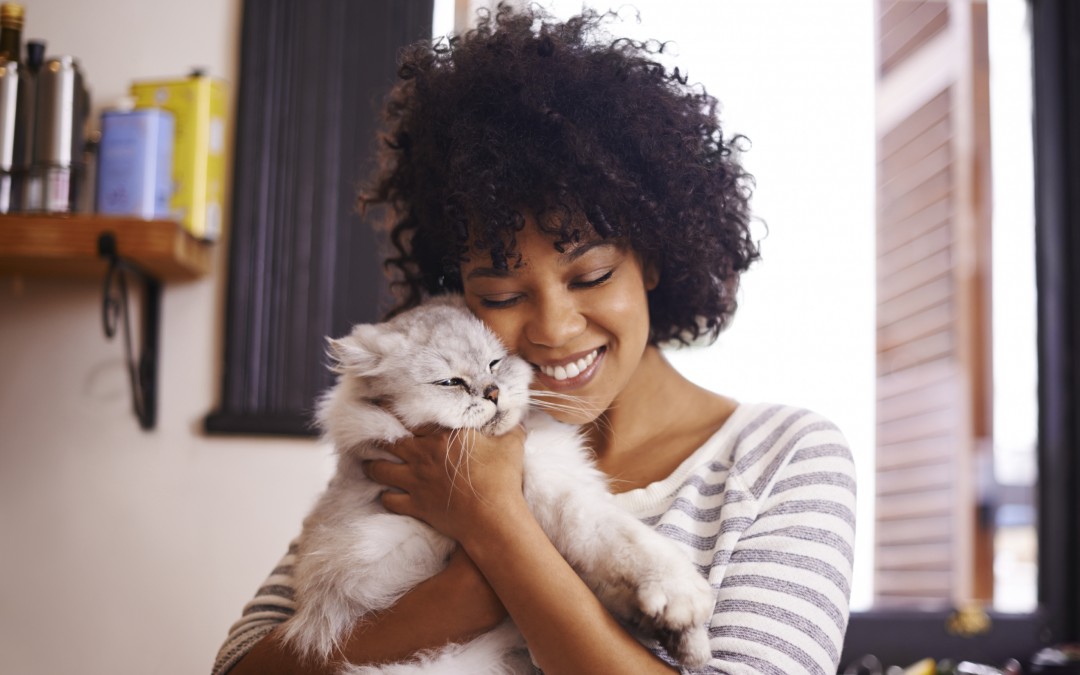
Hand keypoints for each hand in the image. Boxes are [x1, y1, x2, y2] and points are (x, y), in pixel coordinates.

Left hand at [364, 424, 527, 543]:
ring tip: (369, 462)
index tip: (387, 404)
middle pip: (389, 441)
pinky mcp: (416, 505)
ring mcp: (415, 480)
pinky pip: (390, 499)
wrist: (492, 517)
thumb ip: (508, 425)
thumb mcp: (510, 442)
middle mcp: (422, 454)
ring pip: (380, 469)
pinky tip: (386, 493)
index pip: (411, 416)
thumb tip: (514, 413)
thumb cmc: (502, 477)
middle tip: (369, 431)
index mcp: (442, 435)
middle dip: (377, 435)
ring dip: (372, 465)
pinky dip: (386, 495)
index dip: (397, 410)